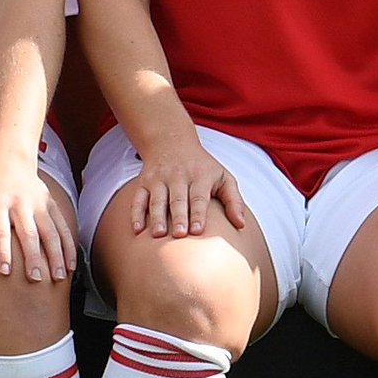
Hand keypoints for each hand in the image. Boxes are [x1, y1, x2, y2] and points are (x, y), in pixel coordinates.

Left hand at [0, 157, 75, 282]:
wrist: (9, 160)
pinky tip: (71, 266)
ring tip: (58, 277)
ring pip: (50, 231)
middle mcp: (19, 202)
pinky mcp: (51, 204)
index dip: (2, 250)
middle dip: (32, 257)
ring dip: (56, 254)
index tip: (4, 271)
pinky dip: (68, 246)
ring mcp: (38, 202)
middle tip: (35, 280)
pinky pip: (62, 226)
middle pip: (28, 232)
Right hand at [118, 132, 245, 241]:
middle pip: (178, 199)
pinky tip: (137, 230)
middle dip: (178, 217)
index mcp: (200, 176)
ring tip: (158, 235)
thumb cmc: (202, 166)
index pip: (199, 197)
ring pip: (157, 199)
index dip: (198, 213)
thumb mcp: (224, 177)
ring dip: (156, 217)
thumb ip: (234, 201)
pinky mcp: (144, 182)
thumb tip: (241, 225)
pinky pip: (138, 199)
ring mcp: (159, 178)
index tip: (197, 231)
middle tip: (180, 235)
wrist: (171, 141)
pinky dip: (136, 214)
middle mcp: (178, 176)